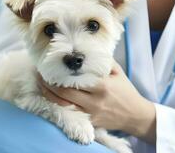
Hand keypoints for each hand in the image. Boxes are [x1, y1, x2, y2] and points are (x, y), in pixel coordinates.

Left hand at [37, 61, 155, 143]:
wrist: (135, 115)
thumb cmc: (126, 91)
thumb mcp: (118, 72)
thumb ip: (102, 61)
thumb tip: (85, 52)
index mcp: (102, 85)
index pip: (75, 79)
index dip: (58, 73)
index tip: (49, 65)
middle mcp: (95, 101)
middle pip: (64, 92)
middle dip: (48, 84)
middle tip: (39, 75)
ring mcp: (91, 113)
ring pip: (64, 105)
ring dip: (49, 95)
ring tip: (41, 85)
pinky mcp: (90, 122)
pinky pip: (70, 113)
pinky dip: (59, 105)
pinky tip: (51, 97)